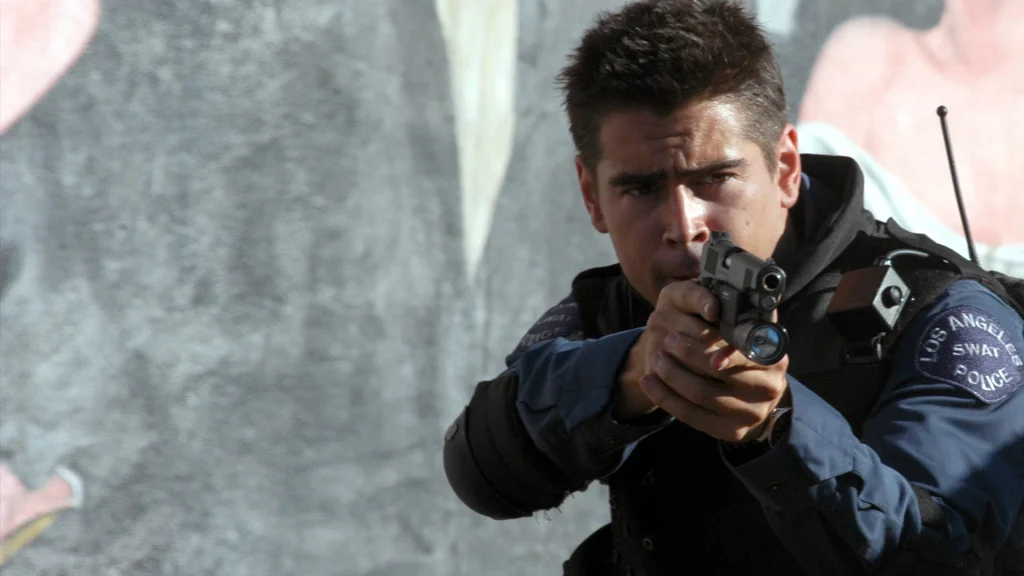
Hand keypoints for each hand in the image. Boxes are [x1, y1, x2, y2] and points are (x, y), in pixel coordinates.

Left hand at [638, 280, 789, 441]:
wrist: (755, 395)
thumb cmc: (744, 354)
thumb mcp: (746, 333)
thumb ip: (737, 317)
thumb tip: (711, 304)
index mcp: (774, 358)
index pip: (743, 351)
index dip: (716, 346)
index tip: (687, 336)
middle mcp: (769, 387)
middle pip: (717, 373)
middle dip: (687, 354)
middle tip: (667, 338)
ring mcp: (751, 413)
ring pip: (701, 394)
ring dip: (671, 375)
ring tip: (655, 357)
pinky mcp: (732, 431)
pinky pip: (691, 415)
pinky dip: (665, 397)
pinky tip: (649, 381)